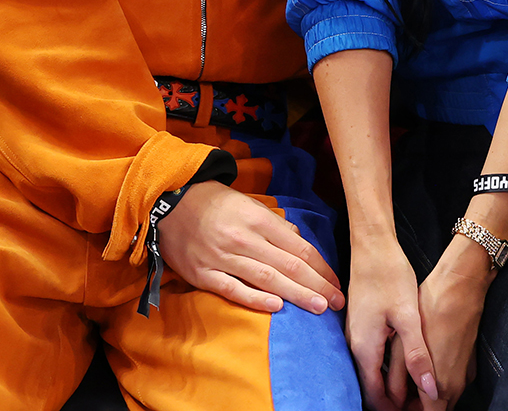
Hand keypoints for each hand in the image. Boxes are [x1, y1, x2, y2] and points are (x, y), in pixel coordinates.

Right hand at [156, 179, 344, 313]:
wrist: (169, 201)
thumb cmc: (215, 202)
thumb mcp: (248, 204)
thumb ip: (274, 224)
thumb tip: (298, 239)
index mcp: (258, 219)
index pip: (298, 246)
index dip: (321, 266)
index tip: (337, 282)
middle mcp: (244, 238)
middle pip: (288, 265)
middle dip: (317, 285)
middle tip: (338, 302)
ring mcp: (223, 256)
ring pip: (266, 278)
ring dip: (296, 294)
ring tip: (319, 307)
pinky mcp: (204, 273)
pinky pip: (233, 289)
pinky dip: (255, 299)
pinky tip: (276, 307)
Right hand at [347, 231, 437, 410]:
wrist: (371, 244)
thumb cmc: (388, 274)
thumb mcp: (408, 315)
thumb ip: (417, 355)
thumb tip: (430, 390)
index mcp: (364, 348)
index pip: (375, 396)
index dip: (395, 410)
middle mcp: (355, 345)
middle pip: (371, 387)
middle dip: (394, 401)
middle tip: (420, 404)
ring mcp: (356, 334)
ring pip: (372, 372)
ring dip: (391, 384)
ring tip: (417, 389)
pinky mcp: (361, 324)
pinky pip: (371, 356)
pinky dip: (387, 368)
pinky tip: (405, 363)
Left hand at [387, 235, 489, 410]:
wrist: (461, 286)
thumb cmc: (431, 310)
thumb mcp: (403, 344)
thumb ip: (398, 380)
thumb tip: (391, 400)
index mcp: (439, 386)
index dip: (403, 410)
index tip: (392, 403)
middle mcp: (455, 386)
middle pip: (433, 409)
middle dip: (414, 405)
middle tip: (396, 391)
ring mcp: (463, 375)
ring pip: (442, 397)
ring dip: (423, 394)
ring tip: (404, 377)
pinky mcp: (467, 362)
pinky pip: (449, 382)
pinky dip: (435, 381)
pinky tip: (420, 363)